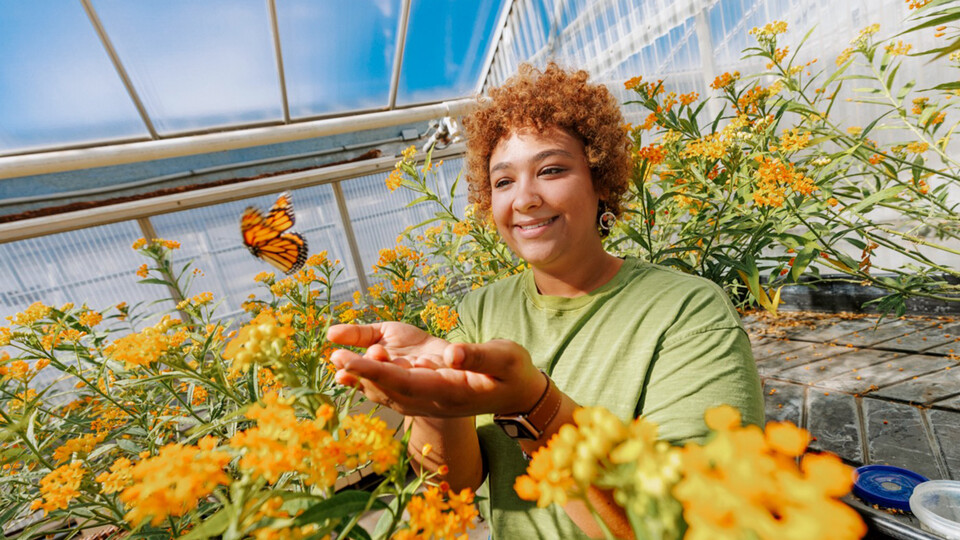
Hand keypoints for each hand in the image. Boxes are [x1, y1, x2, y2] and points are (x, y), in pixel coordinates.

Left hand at [327, 323, 545, 417]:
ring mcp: (427, 399)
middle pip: (389, 389)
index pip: (406, 383)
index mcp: (450, 392)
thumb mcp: (504, 358)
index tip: (351, 360)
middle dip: (361, 373)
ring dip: (361, 377)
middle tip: (336, 356)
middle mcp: (432, 400)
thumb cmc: (513, 372)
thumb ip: (478, 356)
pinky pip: (390, 388)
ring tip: (337, 358)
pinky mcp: (424, 392)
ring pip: (386, 391)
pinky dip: (368, 378)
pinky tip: (348, 369)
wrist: (516, 392)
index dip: (377, 372)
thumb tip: (451, 353)